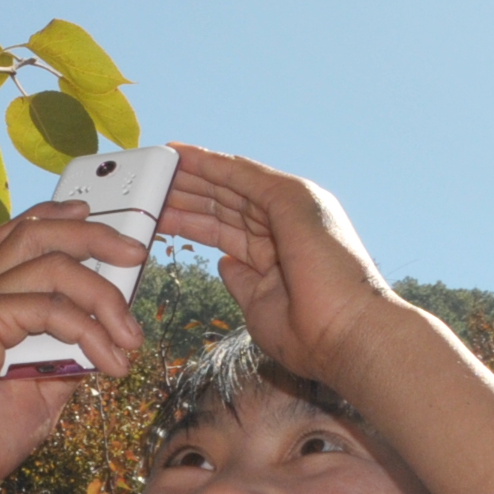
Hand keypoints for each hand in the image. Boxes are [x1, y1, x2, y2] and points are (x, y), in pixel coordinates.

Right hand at [0, 201, 146, 493]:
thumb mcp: (41, 392)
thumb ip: (67, 358)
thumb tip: (107, 337)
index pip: (18, 236)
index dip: (61, 221)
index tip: (107, 230)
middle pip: (34, 230)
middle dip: (94, 233)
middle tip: (137, 254)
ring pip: (48, 261)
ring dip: (102, 293)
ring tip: (130, 337)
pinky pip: (47, 307)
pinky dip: (87, 330)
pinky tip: (108, 363)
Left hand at [160, 146, 401, 387]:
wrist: (349, 339)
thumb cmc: (312, 335)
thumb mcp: (260, 306)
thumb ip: (242, 281)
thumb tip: (224, 263)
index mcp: (280, 249)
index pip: (225, 226)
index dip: (190, 217)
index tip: (157, 212)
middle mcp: (288, 222)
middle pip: (224, 201)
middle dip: (184, 191)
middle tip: (144, 183)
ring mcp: (293, 206)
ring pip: (230, 182)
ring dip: (190, 173)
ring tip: (154, 162)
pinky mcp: (292, 197)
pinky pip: (241, 174)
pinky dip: (209, 163)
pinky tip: (181, 154)